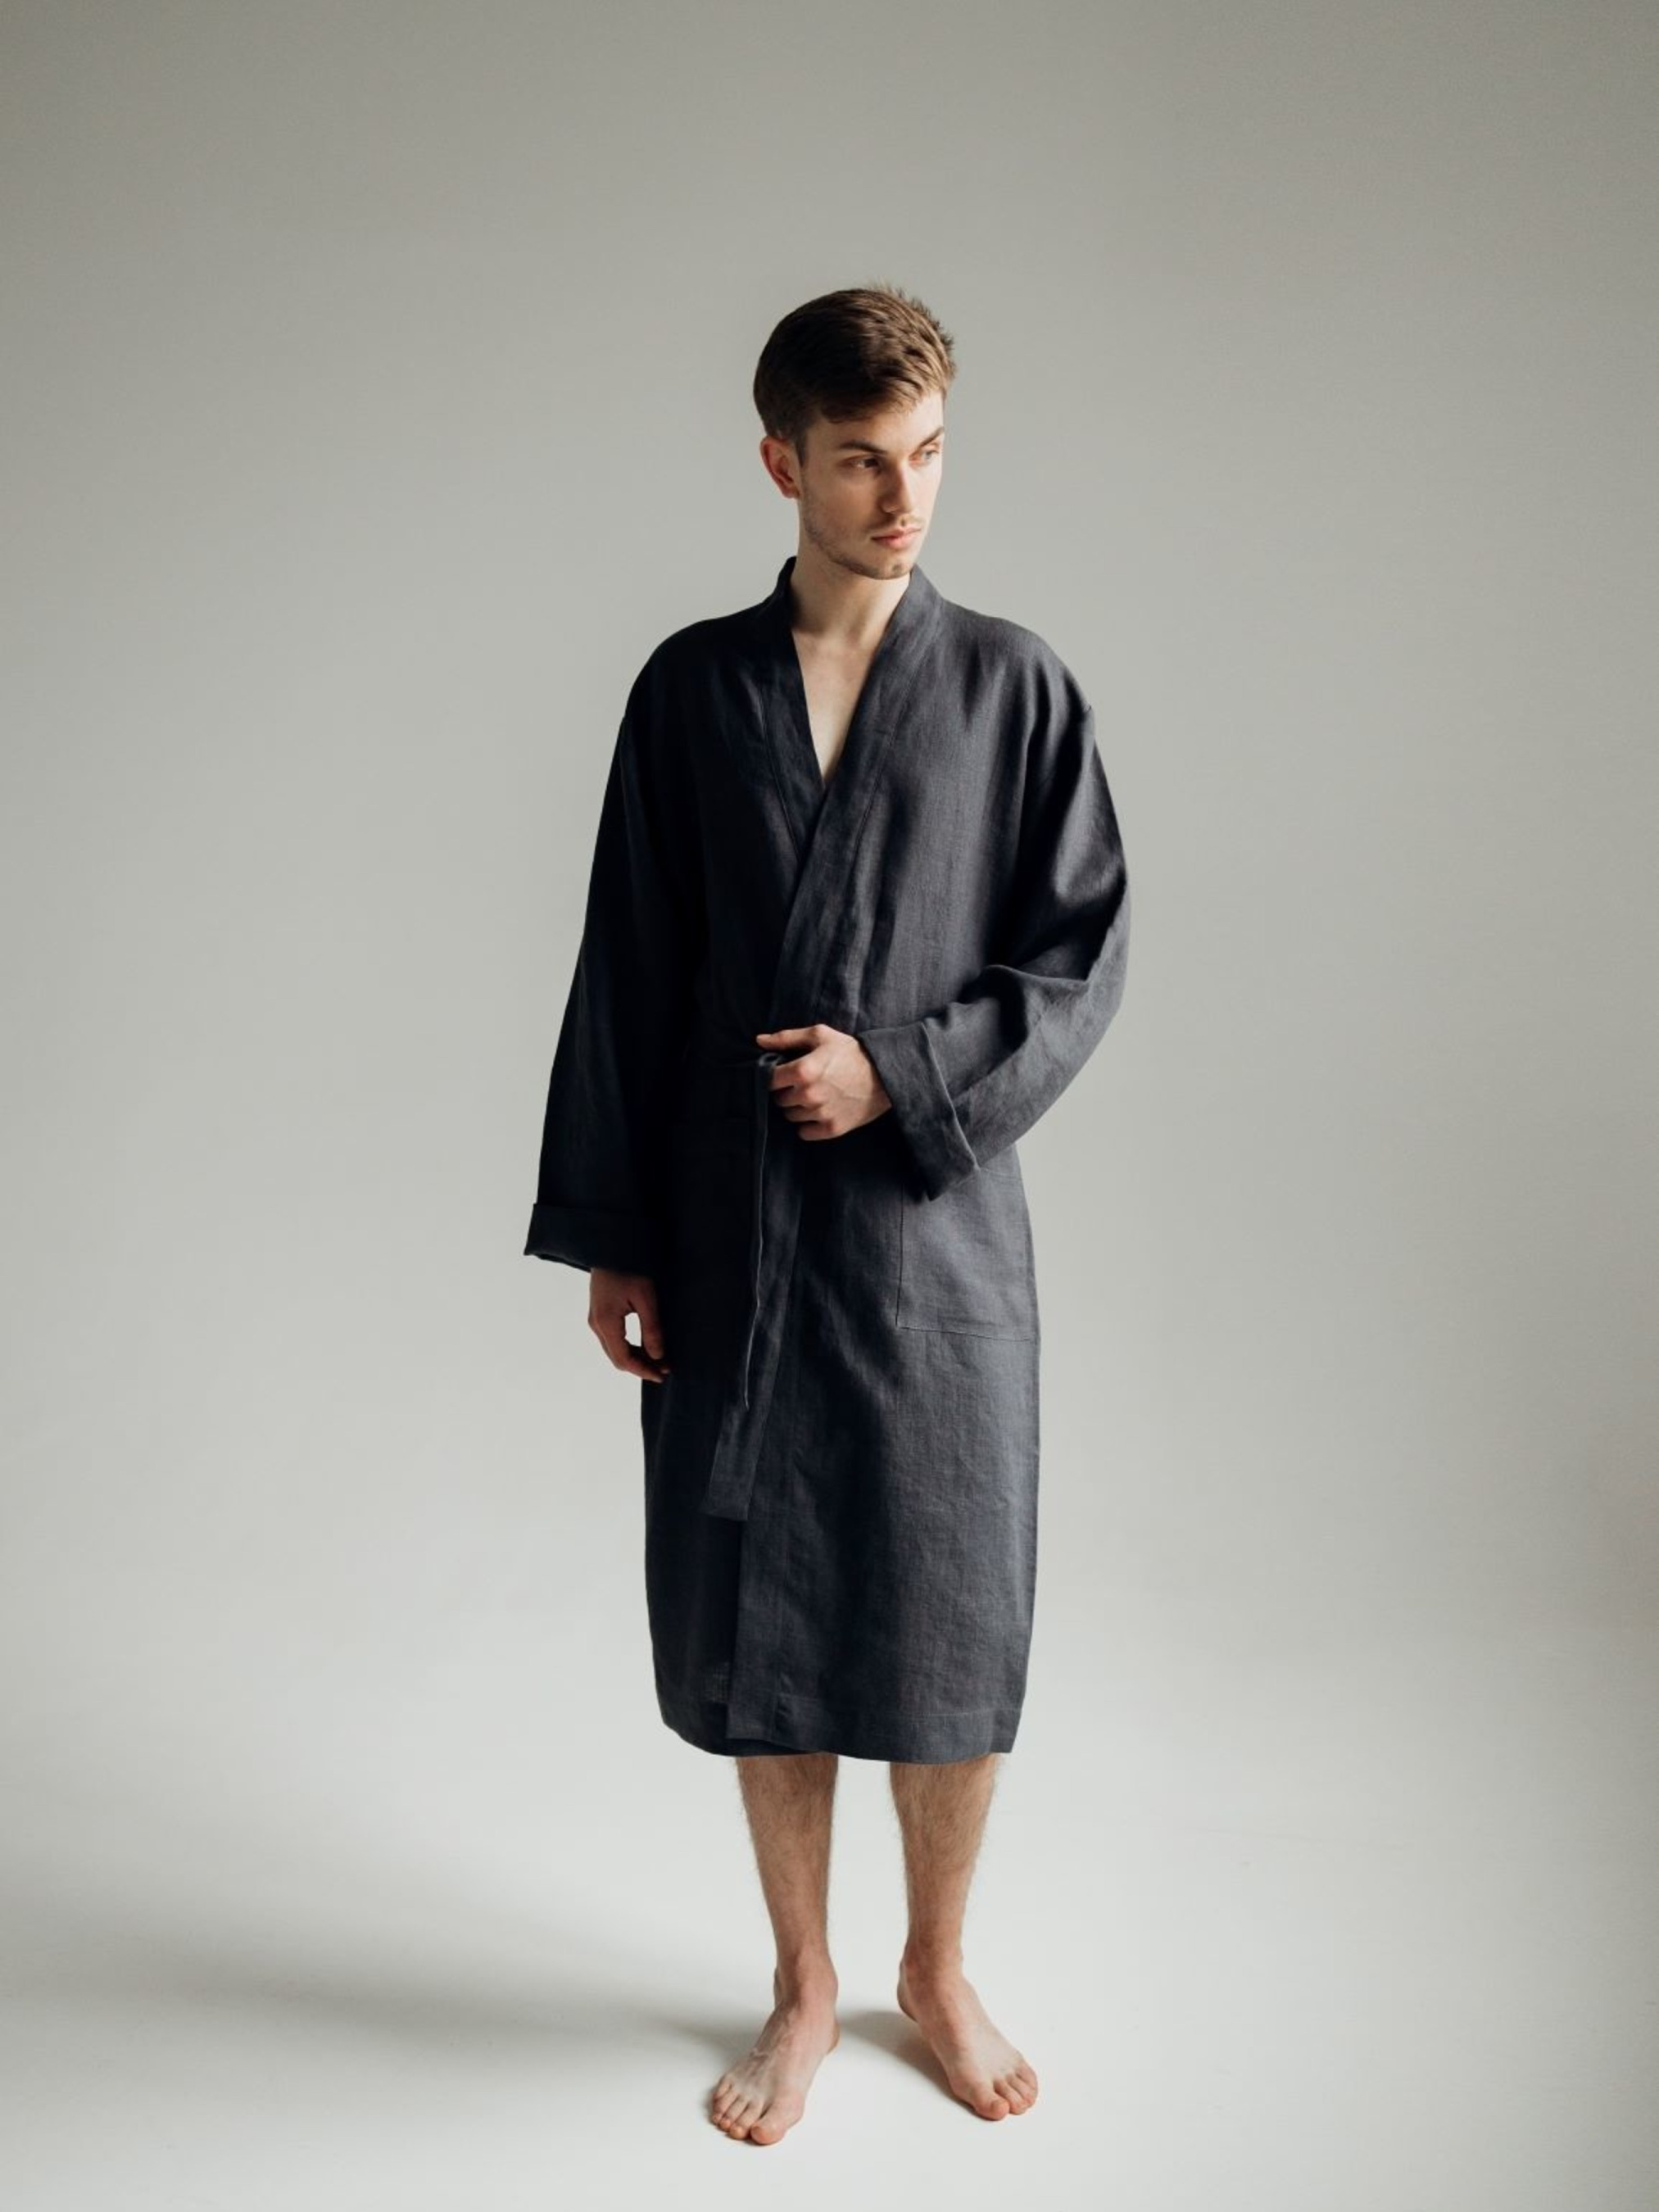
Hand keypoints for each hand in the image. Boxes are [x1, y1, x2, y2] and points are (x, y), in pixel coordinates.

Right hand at [589, 1268, 670, 1381]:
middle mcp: (596, 1324)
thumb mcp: (646, 1297)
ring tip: (659, 1359)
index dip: (643, 1371)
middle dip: (641, 1367)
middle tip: (664, 1369)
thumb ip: (652, 1328)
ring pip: (614, 1350)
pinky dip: (629, 1347)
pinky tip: (645, 1346)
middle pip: (617, 1358)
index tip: (662, 1375)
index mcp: (606, 1322)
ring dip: (635, 1358)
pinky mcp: (599, 1313)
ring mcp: (595, 1319)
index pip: (624, 1359)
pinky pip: (612, 1340)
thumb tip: (658, 1356)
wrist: (611, 1246)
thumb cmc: (630, 1267)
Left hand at [754, 1023, 892, 1140]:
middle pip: (779, 1100)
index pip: (769, 1081)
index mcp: (803, 1070)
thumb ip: (787, 1038)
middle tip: (804, 1083)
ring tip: (814, 1096)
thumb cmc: (850, 1052)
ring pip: (790, 1116)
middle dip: (787, 1091)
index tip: (785, 1073)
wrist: (885, 1074)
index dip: (775, 1077)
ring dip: (797, 1108)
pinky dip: (808, 1125)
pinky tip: (819, 1111)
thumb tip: (759, 1041)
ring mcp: (820, 1114)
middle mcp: (809, 1095)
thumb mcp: (820, 1035)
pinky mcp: (832, 1129)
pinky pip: (804, 1132)